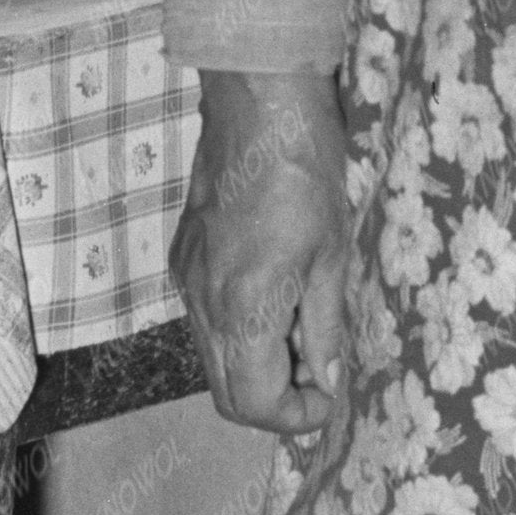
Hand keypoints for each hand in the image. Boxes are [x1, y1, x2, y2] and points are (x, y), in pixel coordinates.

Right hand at [174, 66, 355, 476]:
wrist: (255, 98)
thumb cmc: (306, 168)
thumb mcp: (334, 251)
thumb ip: (326, 325)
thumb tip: (329, 379)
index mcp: (244, 305)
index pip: (255, 402)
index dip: (297, 416)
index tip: (331, 394)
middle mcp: (203, 302)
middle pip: (226, 394)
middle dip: (276, 401)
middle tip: (321, 373)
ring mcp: (186, 279)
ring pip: (213, 360)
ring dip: (257, 368)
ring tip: (304, 331)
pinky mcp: (182, 257)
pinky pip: (205, 322)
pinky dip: (239, 333)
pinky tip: (276, 299)